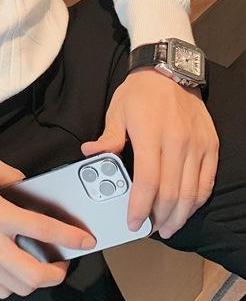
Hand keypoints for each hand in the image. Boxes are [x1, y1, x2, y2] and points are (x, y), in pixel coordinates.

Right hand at [0, 153, 95, 299]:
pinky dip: (14, 284)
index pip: (42, 229)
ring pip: (20, 286)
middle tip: (63, 261)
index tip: (86, 239)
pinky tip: (15, 269)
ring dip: (36, 279)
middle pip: (35, 275)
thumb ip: (11, 173)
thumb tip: (29, 186)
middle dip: (57, 273)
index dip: (70, 236)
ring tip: (40, 265)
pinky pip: (1, 290)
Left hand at [80, 69, 218, 238]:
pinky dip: (197, 200)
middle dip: (159, 218)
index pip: (146, 182)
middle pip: (171, 193)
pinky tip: (187, 209)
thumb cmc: (140, 92)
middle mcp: (177, 143)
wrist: (170, 71)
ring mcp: (197, 146)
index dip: (140, 207)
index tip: (133, 222)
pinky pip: (206, 181)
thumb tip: (90, 154)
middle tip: (149, 230)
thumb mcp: (117, 110)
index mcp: (150, 135)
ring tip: (168, 227)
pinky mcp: (210, 146)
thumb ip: (108, 137)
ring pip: (191, 192)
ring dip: (180, 215)